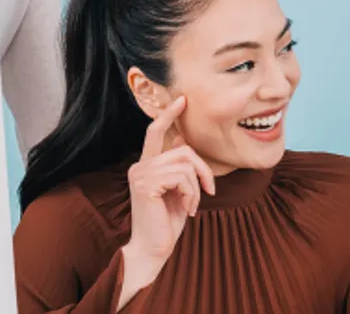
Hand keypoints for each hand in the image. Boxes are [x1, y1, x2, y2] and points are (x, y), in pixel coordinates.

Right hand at [118, 96, 214, 307]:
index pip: (155, 132)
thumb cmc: (167, 222)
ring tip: (192, 205)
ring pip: (185, 164)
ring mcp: (140, 174)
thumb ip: (178, 166)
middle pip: (182, 150)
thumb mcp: (177, 190)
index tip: (182, 100)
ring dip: (197, 186)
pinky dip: (191, 193)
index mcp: (146, 166)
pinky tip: (187, 209)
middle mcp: (139, 166)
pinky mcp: (146, 185)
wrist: (154, 249)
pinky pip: (182, 177)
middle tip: (209, 190)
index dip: (169, 115)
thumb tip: (182, 138)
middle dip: (202, 168)